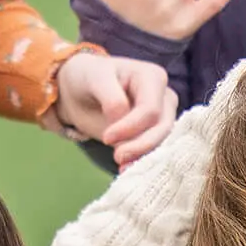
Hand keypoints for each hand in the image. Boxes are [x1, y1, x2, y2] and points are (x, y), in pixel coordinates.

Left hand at [52, 49, 176, 164]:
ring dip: (143, 156)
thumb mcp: (95, 79)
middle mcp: (164, 97)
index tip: (106, 138)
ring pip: (163, 142)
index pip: (150, 109)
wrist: (81, 91)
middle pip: (162, 127)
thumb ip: (112, 98)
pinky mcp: (156, 134)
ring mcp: (164, 116)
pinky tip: (126, 168)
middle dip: (140, 145)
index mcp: (153, 77)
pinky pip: (155, 150)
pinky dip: (141, 161)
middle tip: (117, 157)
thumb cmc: (89, 78)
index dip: (131, 127)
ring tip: (121, 167)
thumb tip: (122, 120)